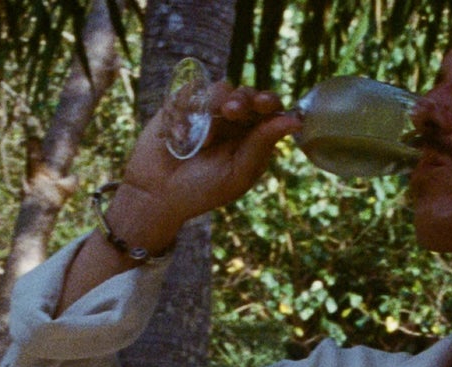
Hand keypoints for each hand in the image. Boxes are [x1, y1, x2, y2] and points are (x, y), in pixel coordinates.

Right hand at [113, 81, 297, 246]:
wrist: (157, 192)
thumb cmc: (201, 190)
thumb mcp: (237, 173)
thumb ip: (262, 145)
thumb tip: (294, 120)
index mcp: (252, 138)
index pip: (269, 110)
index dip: (270, 102)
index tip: (266, 104)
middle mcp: (233, 122)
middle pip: (248, 94)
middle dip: (244, 99)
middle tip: (233, 112)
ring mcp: (209, 110)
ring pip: (223, 88)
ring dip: (217, 105)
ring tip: (205, 136)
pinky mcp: (184, 102)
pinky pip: (195, 90)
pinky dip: (191, 108)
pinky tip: (183, 134)